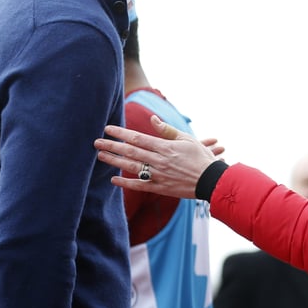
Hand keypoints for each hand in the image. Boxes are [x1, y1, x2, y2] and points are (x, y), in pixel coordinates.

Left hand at [94, 115, 223, 198]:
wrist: (212, 180)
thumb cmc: (201, 157)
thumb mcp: (187, 139)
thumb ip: (167, 130)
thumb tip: (152, 119)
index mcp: (165, 147)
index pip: (137, 138)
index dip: (121, 133)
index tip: (108, 129)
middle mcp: (159, 161)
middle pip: (130, 151)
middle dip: (112, 146)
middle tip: (96, 142)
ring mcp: (159, 175)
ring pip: (132, 167)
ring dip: (114, 161)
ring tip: (100, 156)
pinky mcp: (160, 188)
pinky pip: (139, 185)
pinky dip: (126, 183)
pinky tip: (113, 179)